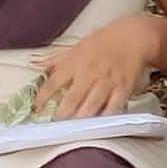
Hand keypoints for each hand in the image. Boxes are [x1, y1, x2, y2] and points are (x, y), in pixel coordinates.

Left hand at [33, 16, 159, 119]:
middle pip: (71, 99)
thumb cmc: (103, 41)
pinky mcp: (123, 89)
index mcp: (75, 62)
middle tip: (55, 125)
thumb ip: (55, 59)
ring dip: (80, 120)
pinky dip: (105, 118)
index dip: (42, 97)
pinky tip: (98, 125)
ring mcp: (107, 82)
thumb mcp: (76, 47)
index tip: (36, 109)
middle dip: (61, 115)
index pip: (53, 82)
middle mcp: (89, 73)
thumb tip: (33, 62)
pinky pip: (113, 108)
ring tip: (73, 130)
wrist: (133, 37)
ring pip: (91, 107)